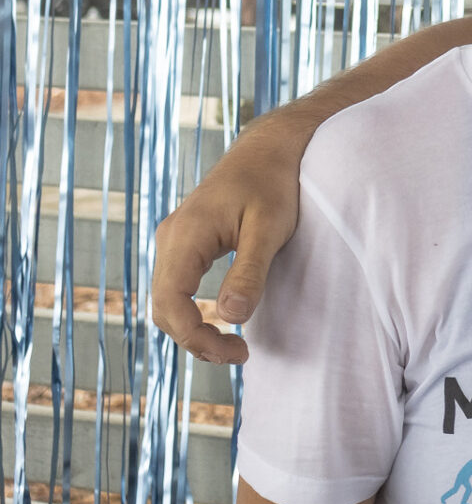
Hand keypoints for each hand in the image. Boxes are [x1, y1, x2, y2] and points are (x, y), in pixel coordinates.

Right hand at [150, 126, 303, 363]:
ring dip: (193, 328)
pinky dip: (192, 311)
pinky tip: (222, 320)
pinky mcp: (186, 242)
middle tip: (240, 354)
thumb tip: (232, 316)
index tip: (236, 351)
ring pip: (168, 299)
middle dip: (196, 339)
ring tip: (233, 346)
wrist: (270, 149)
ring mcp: (175, 239)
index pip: (172, 302)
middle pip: (164, 307)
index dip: (196, 337)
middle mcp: (171, 238)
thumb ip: (250, 271)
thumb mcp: (270, 228)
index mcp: (186, 235)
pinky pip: (177, 286)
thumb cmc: (275, 183)